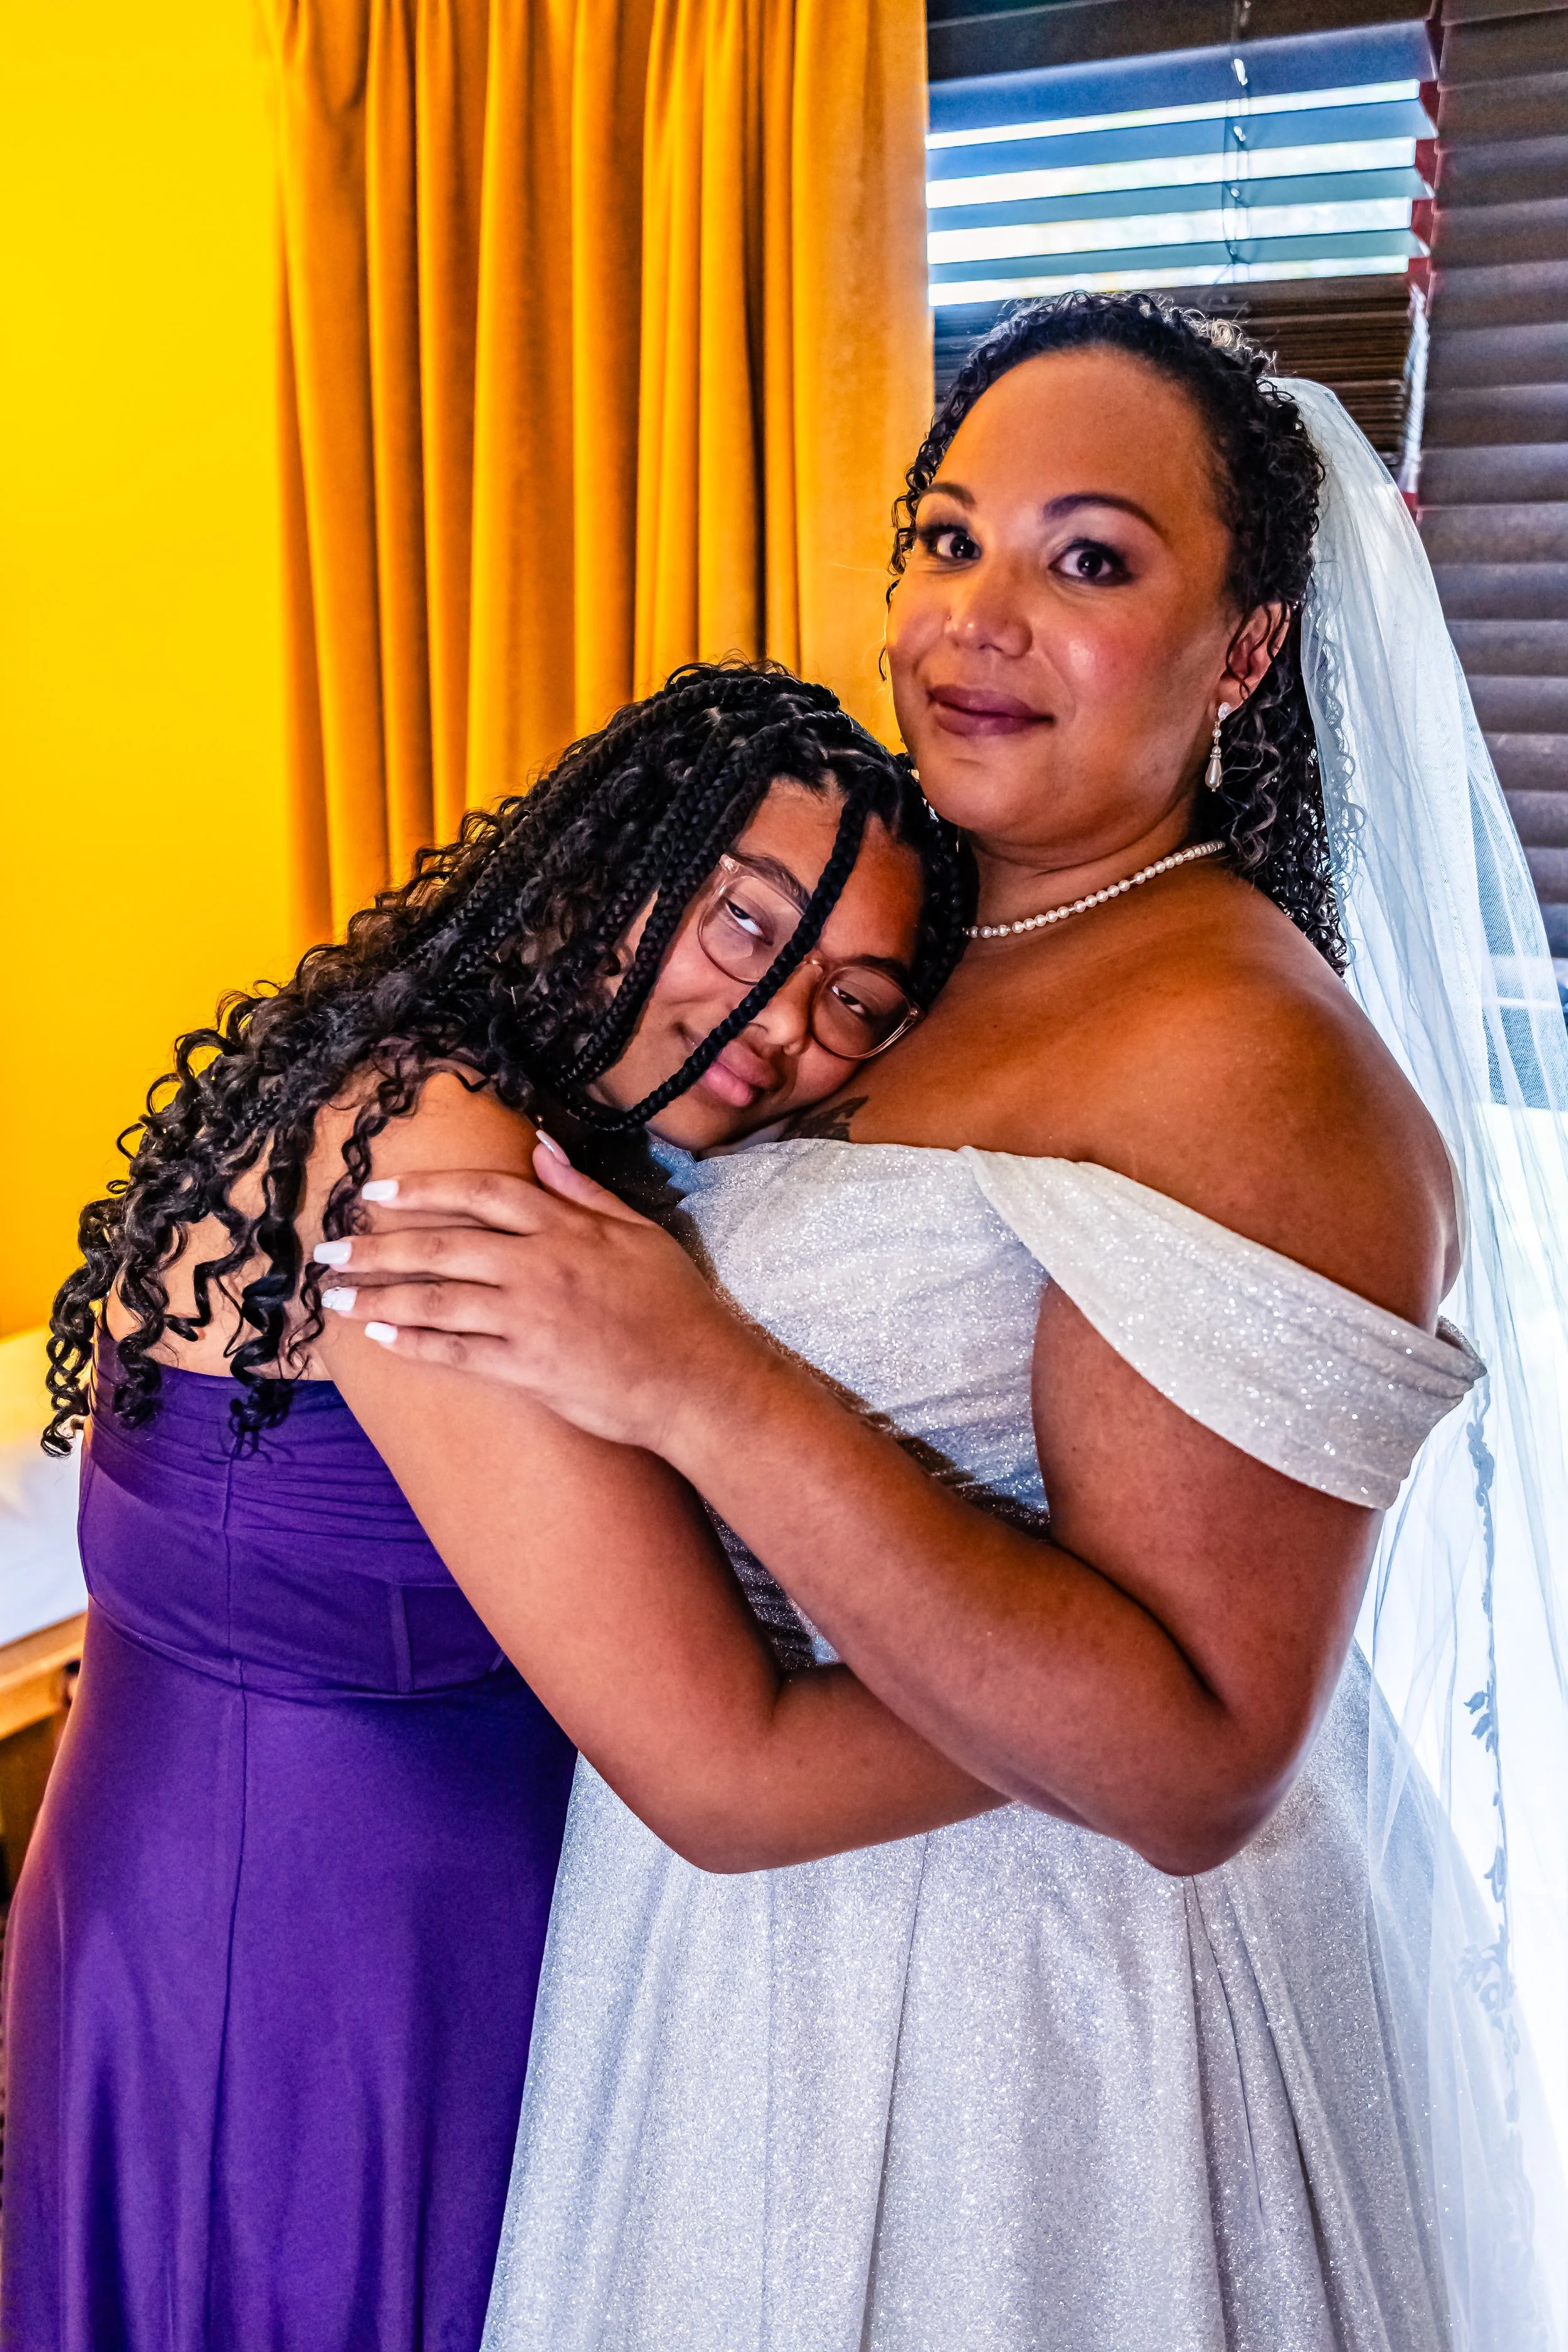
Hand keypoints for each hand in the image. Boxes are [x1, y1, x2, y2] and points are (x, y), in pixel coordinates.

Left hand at [314, 1143, 738, 1450]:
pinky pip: (456, 1352)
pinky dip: (414, 1342)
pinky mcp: (527, 1369)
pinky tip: (380, 1336)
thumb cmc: (677, 1306)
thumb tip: (541, 1146)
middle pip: (441, 1245)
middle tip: (328, 1249)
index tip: (375, 1192)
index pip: (481, 1193)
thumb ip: (584, 1190)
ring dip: (378, 1294)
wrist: (699, 1381)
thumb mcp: (641, 1232)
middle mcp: (539, 1267)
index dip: (422, 1189)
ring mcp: (529, 1319)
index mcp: (566, 1228)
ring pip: (437, 1298)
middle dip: (377, 1245)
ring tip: (335, 1297)